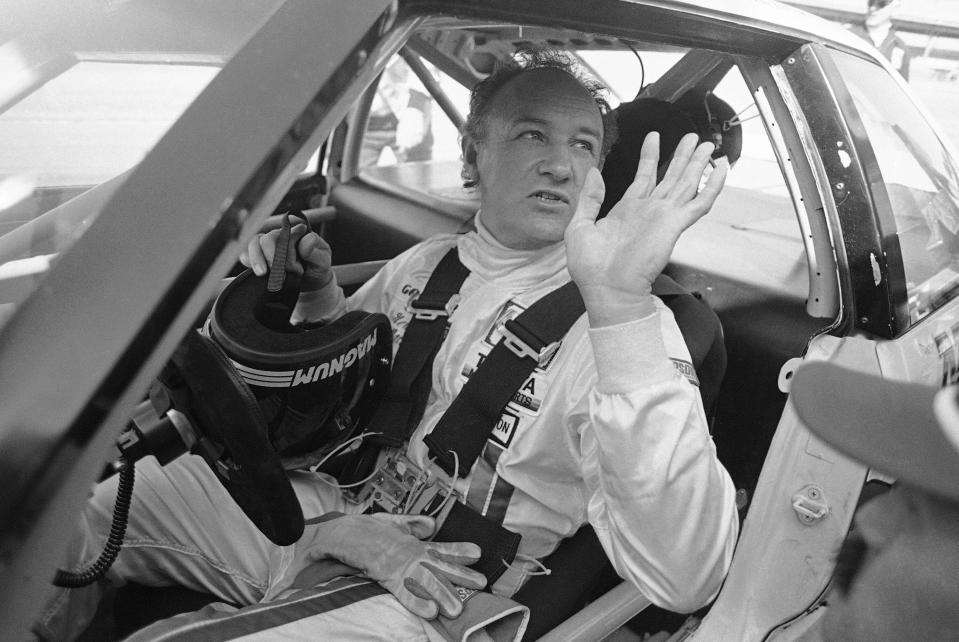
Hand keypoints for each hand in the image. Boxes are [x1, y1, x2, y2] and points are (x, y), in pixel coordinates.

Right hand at [239, 222, 333, 292]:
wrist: (312, 282)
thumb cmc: (318, 267)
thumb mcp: (323, 259)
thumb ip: (315, 250)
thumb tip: (305, 240)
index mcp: (297, 232)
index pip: (286, 230)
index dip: (286, 244)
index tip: (293, 263)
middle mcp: (280, 235)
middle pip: (267, 238)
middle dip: (271, 256)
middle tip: (280, 274)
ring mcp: (268, 245)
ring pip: (254, 244)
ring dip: (256, 259)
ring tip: (263, 274)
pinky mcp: (260, 256)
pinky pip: (246, 253)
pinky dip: (247, 260)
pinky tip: (253, 270)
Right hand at [292, 513, 485, 618]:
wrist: (338, 533)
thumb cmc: (363, 530)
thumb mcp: (392, 522)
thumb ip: (413, 524)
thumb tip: (432, 524)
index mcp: (412, 543)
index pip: (440, 548)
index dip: (459, 551)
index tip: (477, 554)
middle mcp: (410, 553)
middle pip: (440, 566)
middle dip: (461, 576)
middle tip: (481, 584)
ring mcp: (399, 564)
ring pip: (426, 580)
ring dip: (443, 593)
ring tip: (458, 607)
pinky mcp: (384, 574)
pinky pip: (403, 591)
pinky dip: (416, 601)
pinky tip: (429, 611)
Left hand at [565, 132, 726, 325]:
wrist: (605, 290)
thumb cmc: (590, 268)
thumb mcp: (579, 225)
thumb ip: (589, 198)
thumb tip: (594, 172)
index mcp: (627, 210)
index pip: (644, 177)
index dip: (650, 156)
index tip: (654, 137)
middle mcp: (648, 211)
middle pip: (670, 177)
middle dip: (681, 156)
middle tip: (692, 137)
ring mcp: (663, 217)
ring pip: (686, 183)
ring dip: (697, 164)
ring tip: (706, 145)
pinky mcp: (674, 225)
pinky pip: (699, 202)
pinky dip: (711, 186)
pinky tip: (720, 170)